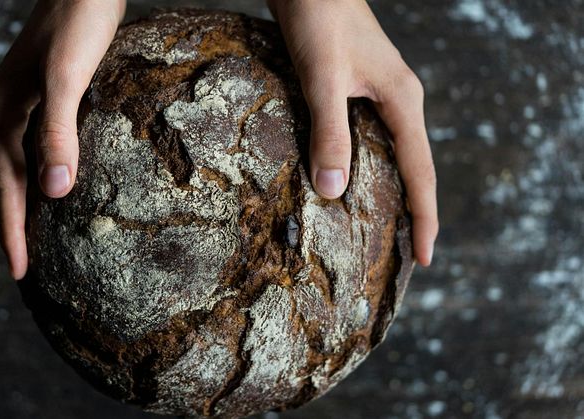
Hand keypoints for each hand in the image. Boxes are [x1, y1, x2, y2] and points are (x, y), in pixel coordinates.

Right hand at [0, 0, 125, 278]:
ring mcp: (16, 105)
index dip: (11, 232)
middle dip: (7, 227)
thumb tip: (53, 192)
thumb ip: (57, 131)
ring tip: (29, 240)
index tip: (20, 273)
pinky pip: (25, 151)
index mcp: (3, 114)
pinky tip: (51, 188)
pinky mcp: (37, 98)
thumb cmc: (79, 24)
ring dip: (15, 206)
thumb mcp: (68, 77)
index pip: (2, 188)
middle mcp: (1, 113)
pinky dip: (30, 179)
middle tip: (20, 269)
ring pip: (7, 168)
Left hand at [268, 0, 438, 265]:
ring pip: (391, 155)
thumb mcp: (323, 78)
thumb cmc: (320, 19)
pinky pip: (369, 139)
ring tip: (384, 231)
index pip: (421, 173)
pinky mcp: (357, 90)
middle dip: (414, 212)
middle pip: (414, 168)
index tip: (426, 259)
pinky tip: (350, 182)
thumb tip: (333, 191)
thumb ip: (329, 132)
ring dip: (390, 192)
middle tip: (408, 257)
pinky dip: (365, 167)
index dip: (425, 218)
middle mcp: (398, 102)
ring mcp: (379, 95)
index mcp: (402, 101)